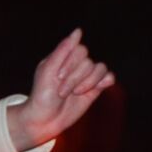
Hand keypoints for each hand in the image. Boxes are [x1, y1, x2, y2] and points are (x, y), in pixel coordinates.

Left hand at [7, 28, 114, 150]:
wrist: (44, 120)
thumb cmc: (42, 96)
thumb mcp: (47, 71)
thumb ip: (63, 50)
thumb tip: (78, 31)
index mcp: (64, 57)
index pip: (79, 50)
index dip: (71, 64)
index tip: (58, 77)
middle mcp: (76, 65)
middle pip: (88, 62)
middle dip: (75, 78)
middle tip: (61, 92)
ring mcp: (86, 76)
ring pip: (100, 69)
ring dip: (87, 83)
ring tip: (73, 94)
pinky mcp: (95, 89)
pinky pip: (109, 77)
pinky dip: (105, 82)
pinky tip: (95, 89)